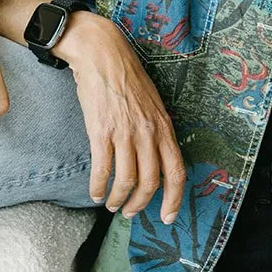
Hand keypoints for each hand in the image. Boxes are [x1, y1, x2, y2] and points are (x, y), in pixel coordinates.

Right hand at [58, 14, 184, 221]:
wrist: (103, 54)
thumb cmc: (128, 77)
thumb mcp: (153, 103)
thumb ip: (157, 130)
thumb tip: (156, 159)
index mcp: (164, 126)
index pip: (176, 171)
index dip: (174, 199)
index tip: (167, 217)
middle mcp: (148, 132)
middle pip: (150, 182)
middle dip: (140, 204)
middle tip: (130, 212)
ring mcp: (125, 132)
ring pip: (126, 181)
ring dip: (117, 199)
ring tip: (111, 203)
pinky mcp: (101, 131)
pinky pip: (102, 170)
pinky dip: (98, 187)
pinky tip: (95, 193)